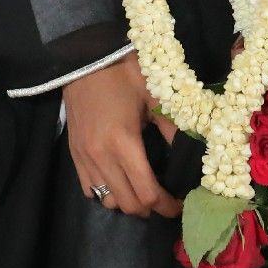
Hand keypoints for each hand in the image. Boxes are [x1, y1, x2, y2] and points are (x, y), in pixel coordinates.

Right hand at [65, 54, 179, 219]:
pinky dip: (107, 193)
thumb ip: (173, 128)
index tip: (179, 206)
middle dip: (150, 209)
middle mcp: (101, 157)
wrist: (84, 58)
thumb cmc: (123, 72)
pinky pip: (89, 189)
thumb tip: (193, 151)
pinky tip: (119, 180)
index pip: (147, 193)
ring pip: (107, 201)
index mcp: (123, 143)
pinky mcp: (74, 154)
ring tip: (143, 190)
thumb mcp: (155, 96)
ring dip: (128, 202)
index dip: (167, 206)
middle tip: (166, 201)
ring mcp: (84, 158)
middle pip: (128, 204)